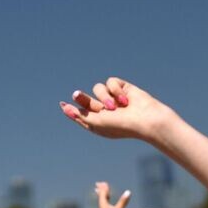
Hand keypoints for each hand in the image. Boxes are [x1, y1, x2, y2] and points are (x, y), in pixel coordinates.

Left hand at [60, 77, 176, 141]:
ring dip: (104, 97)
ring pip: (98, 89)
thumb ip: (81, 115)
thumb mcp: (96, 123)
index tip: (61, 104)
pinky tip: (125, 100)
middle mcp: (105, 110)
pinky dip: (116, 90)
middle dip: (82, 98)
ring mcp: (113, 99)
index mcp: (98, 122)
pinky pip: (111, 82)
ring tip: (115, 107)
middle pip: (86, 99)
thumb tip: (66, 109)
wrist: (145, 119)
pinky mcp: (122, 88)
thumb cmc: (120, 125)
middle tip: (76, 95)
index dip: (71, 109)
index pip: (81, 113)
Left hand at [95, 181, 130, 207]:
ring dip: (102, 194)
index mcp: (104, 205)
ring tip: (99, 191)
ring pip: (102, 201)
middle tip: (98, 184)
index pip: (102, 194)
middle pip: (101, 196)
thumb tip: (128, 192)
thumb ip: (123, 201)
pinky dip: (105, 201)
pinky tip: (106, 203)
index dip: (103, 188)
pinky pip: (105, 205)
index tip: (103, 183)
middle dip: (100, 190)